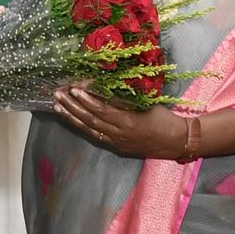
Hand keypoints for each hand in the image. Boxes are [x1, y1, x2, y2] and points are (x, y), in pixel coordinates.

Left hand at [52, 87, 186, 159]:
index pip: (102, 110)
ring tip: (57, 107)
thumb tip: (106, 87)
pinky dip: (82, 127)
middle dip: (72, 107)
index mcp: (128, 122)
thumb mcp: (147, 103)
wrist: (177, 141)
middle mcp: (119, 134)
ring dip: (72, 117)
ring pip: (89, 129)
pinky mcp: (117, 146)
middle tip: (57, 95)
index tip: (74, 89)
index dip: (86, 100)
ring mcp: (117, 142)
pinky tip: (73, 119)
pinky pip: (96, 136)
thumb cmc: (165, 118)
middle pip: (90, 120)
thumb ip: (127, 99)